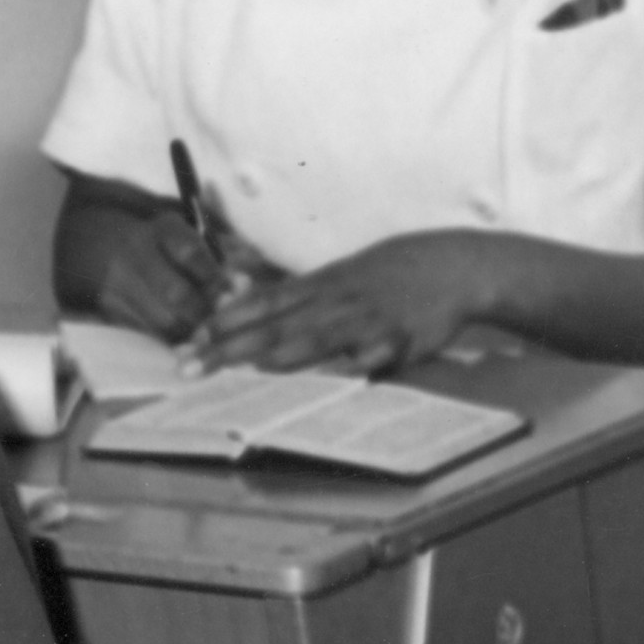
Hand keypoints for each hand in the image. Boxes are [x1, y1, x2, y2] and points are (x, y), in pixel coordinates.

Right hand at [63, 189, 263, 346]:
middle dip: (208, 312)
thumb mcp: (190, 235)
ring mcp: (118, 283)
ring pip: (164, 321)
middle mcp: (136, 253)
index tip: (243, 290)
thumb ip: (222, 253)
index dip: (218, 277)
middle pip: (176, 293)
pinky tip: (195, 345)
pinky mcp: (111, 310)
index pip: (190, 253)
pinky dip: (176, 342)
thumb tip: (250, 279)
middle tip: (232, 323)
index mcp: (162, 229)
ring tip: (217, 338)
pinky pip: (150, 334)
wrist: (103, 248)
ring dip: (195, 333)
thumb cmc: (165, 245)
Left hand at [201, 231, 511, 377]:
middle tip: (193, 366)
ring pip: (318, 338)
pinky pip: (372, 356)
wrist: (453, 266)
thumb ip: (301, 288)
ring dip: (282, 355)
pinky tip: (334, 378)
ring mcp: (368, 320)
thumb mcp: (342, 271)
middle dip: (231, 347)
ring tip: (247, 370)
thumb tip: (250, 288)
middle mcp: (337, 300)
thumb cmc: (394, 271)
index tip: (189, 338)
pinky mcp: (401, 338)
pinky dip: (353, 365)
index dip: (224, 321)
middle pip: (277, 325)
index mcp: (322, 284)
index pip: (262, 303)